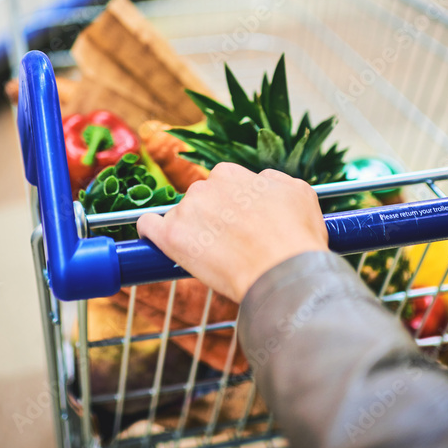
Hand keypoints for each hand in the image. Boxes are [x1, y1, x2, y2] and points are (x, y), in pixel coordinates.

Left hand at [137, 164, 328, 303]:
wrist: (284, 273)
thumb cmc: (296, 237)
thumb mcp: (298, 193)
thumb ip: (273, 182)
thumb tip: (263, 183)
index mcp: (231, 174)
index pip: (221, 185)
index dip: (231, 206)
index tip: (239, 223)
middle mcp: (205, 186)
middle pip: (200, 201)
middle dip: (211, 219)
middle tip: (229, 244)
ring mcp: (186, 210)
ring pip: (180, 217)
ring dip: (190, 231)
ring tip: (212, 257)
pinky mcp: (170, 236)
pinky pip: (148, 226)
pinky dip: (151, 233)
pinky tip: (158, 242)